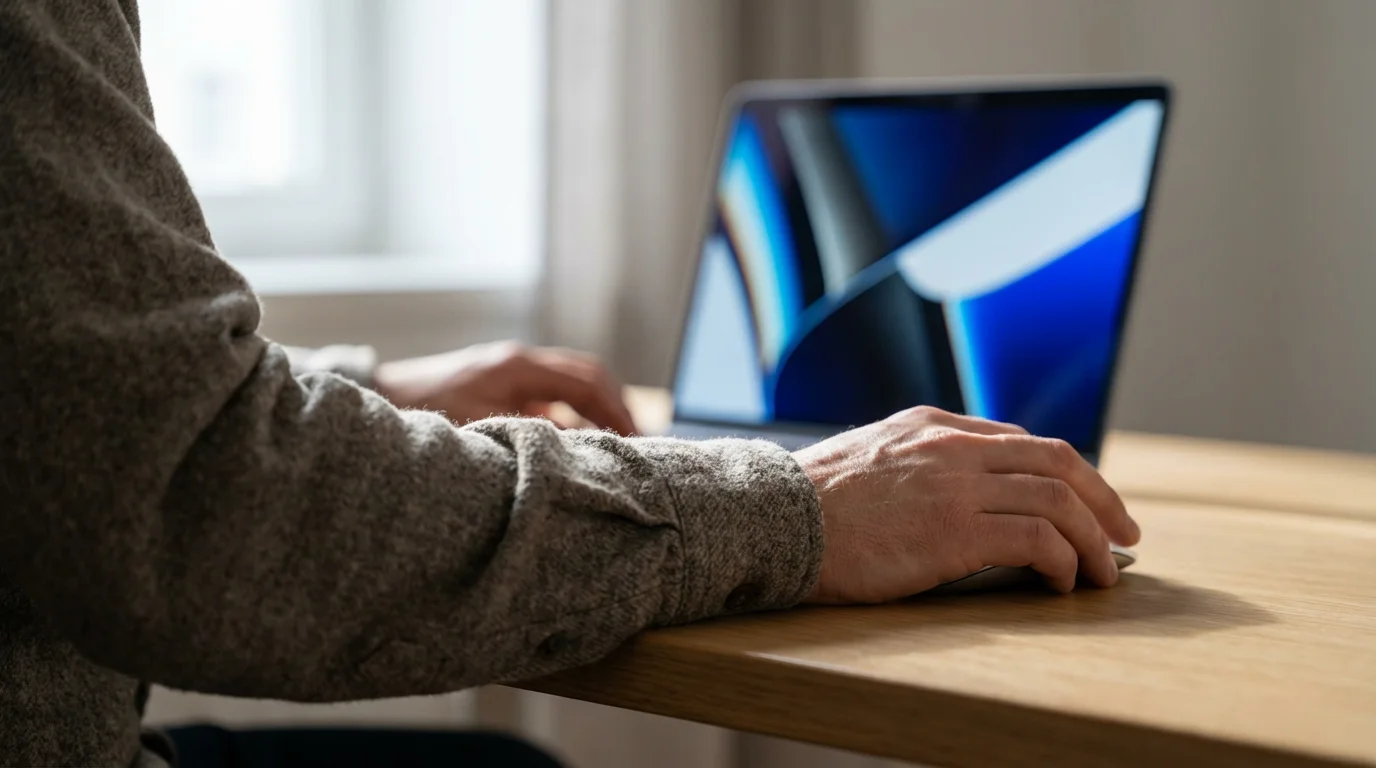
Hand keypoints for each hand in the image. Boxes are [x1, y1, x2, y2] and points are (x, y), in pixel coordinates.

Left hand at [372, 341, 637, 435]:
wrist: (384, 395)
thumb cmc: (425, 411)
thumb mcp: (479, 428)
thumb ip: (530, 436)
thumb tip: (578, 448)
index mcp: (518, 366)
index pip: (587, 383)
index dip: (617, 412)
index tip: (637, 442)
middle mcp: (522, 361)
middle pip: (591, 374)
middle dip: (619, 407)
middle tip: (642, 441)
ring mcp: (515, 370)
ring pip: (577, 383)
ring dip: (601, 409)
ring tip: (622, 444)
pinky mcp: (507, 384)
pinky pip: (556, 395)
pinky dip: (577, 415)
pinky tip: (584, 443)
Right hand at [793, 406, 1139, 602]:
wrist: (774, 520)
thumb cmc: (812, 504)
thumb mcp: (869, 456)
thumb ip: (917, 460)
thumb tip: (958, 489)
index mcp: (933, 427)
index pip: (1024, 441)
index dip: (1068, 474)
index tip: (1087, 505)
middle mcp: (952, 447)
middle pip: (1058, 461)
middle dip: (1104, 501)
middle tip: (1125, 535)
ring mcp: (955, 486)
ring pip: (1058, 500)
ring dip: (1093, 540)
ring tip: (1103, 573)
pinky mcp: (953, 530)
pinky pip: (1035, 539)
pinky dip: (1062, 561)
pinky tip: (1060, 583)